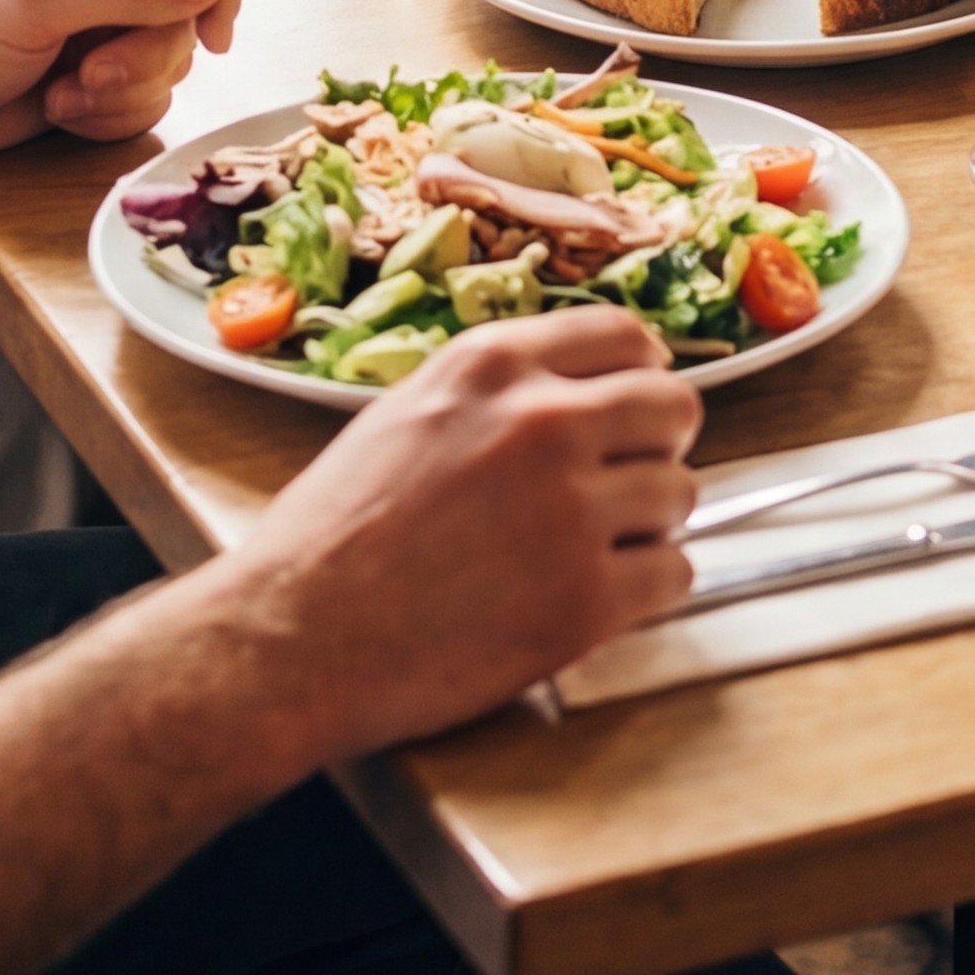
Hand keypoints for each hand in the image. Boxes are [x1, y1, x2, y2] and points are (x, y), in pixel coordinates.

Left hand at [0, 0, 244, 182]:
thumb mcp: (33, 4)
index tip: (213, 29)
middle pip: (190, 4)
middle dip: (149, 51)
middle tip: (95, 71)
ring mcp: (101, 23)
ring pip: (172, 57)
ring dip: (125, 87)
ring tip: (66, 90)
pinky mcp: (96, 75)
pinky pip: (146, 96)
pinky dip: (110, 113)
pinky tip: (60, 108)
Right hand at [214, 313, 701, 757]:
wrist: (295, 638)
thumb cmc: (331, 537)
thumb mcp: (405, 414)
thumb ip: (494, 393)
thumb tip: (571, 392)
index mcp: (494, 366)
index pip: (626, 336)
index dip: (642, 374)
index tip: (638, 403)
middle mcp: (543, 422)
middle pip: (673, 407)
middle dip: (657, 446)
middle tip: (625, 483)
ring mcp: (572, 511)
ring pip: (680, 494)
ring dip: (650, 524)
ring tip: (594, 549)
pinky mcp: (587, 599)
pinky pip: (674, 576)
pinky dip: (647, 590)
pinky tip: (598, 597)